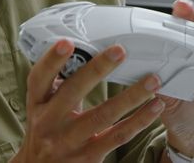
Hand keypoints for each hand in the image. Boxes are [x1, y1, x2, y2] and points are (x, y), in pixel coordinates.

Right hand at [12, 40, 163, 161]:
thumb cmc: (47, 130)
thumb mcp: (44, 106)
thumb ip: (60, 83)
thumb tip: (85, 49)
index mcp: (38, 104)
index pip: (39, 79)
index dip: (51, 60)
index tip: (67, 42)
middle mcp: (49, 122)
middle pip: (73, 92)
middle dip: (97, 70)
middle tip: (120, 50)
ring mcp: (69, 141)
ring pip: (103, 115)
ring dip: (131, 96)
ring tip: (152, 80)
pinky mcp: (89, 156)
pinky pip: (118, 136)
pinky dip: (139, 120)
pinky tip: (155, 107)